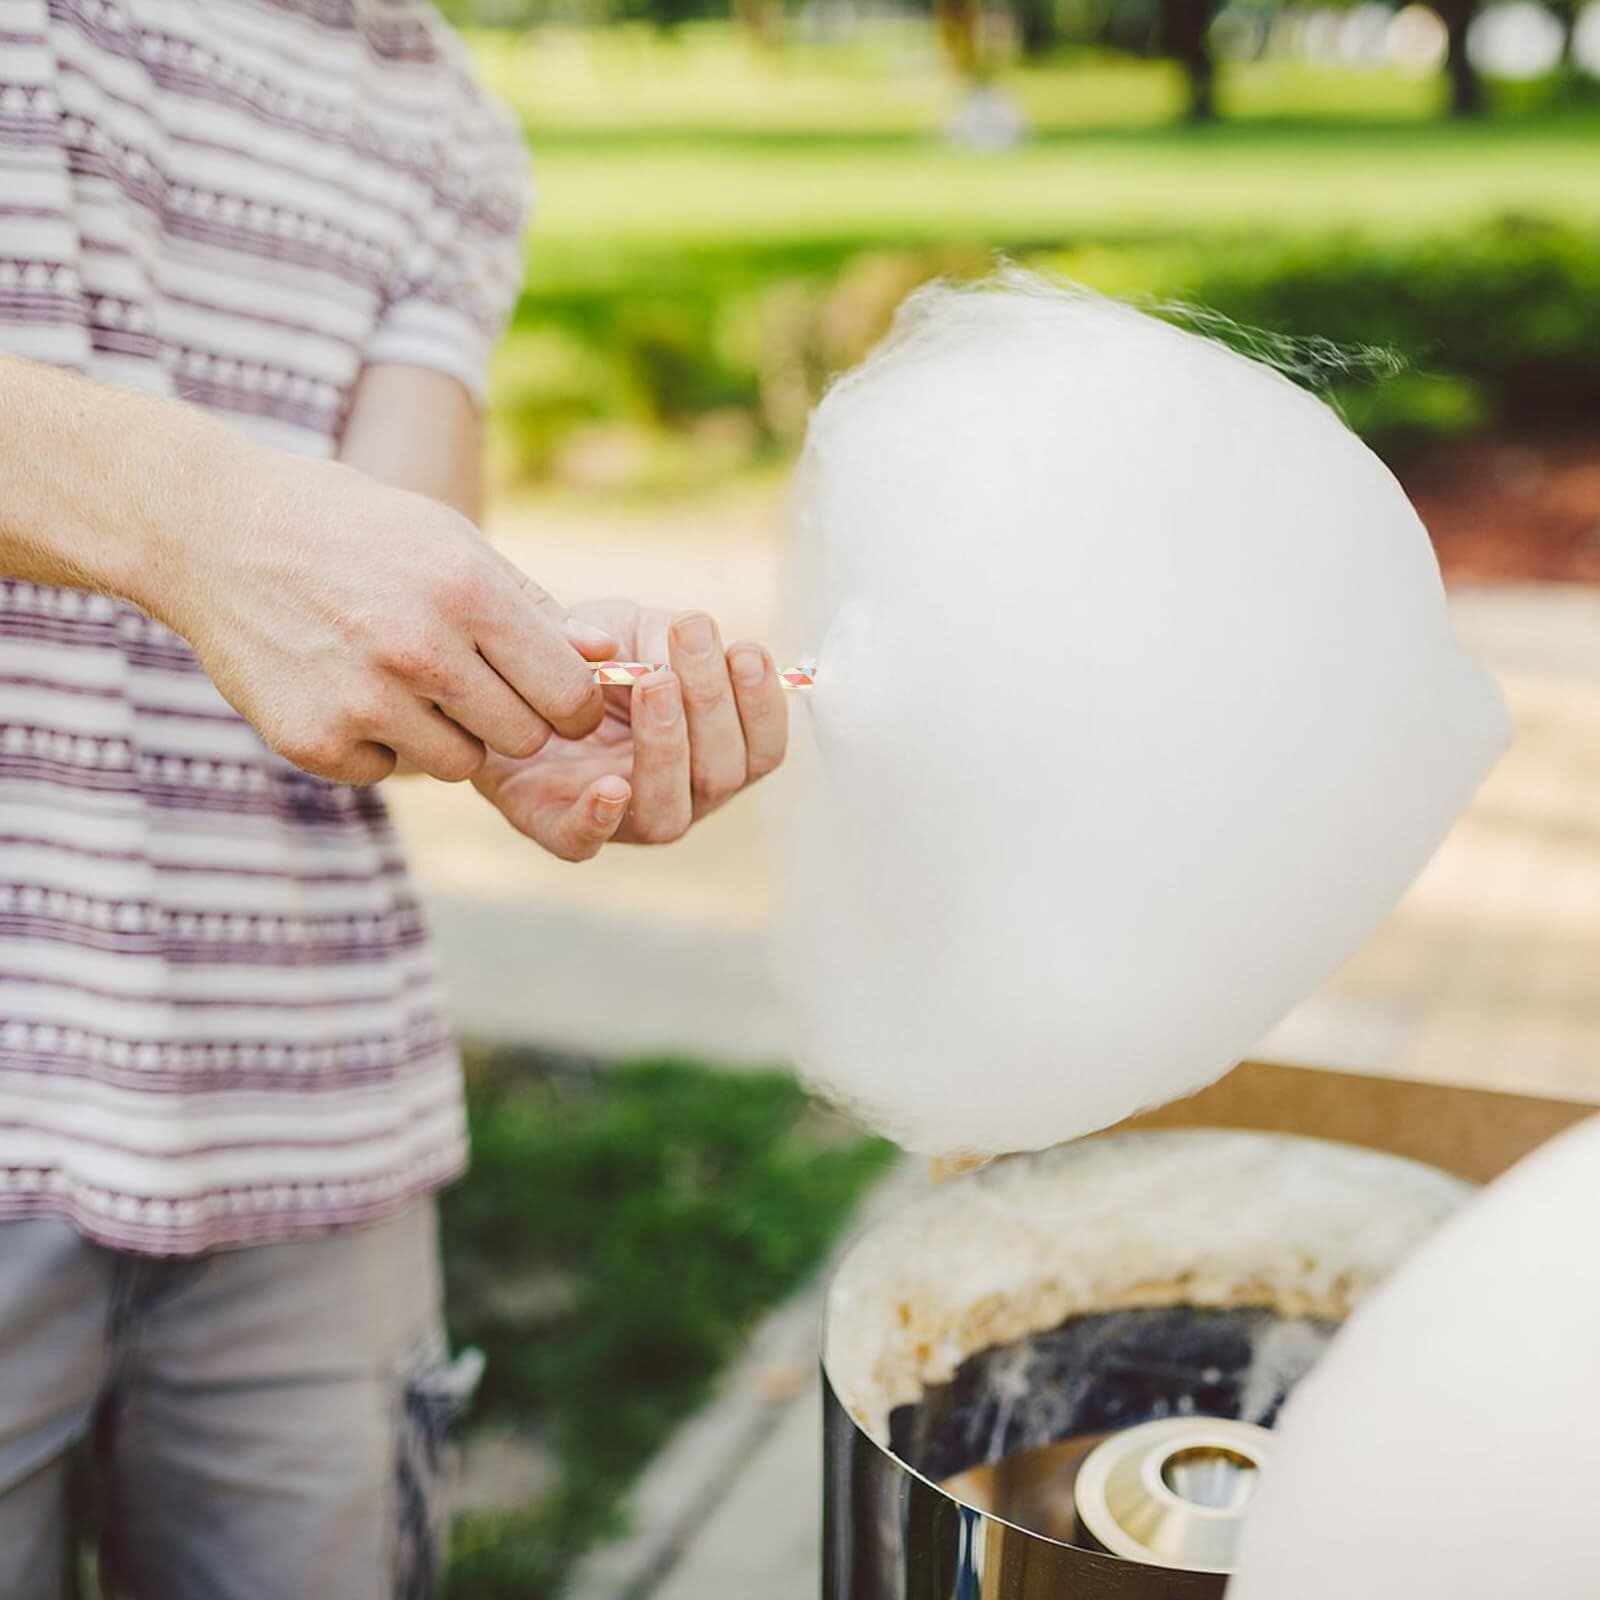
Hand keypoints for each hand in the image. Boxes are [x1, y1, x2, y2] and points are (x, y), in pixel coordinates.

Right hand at [145, 449, 614, 785]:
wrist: (219, 534)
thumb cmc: (361, 536)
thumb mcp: (453, 543)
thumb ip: (534, 611)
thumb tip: (609, 663)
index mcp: (469, 592)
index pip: (571, 695)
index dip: (573, 703)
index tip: (555, 696)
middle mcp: (420, 650)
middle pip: (524, 738)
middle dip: (513, 718)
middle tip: (473, 683)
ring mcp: (363, 700)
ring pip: (461, 763)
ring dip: (449, 733)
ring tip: (406, 679)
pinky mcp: (314, 741)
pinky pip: (389, 772)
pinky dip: (378, 744)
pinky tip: (347, 688)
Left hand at [471, 599, 787, 860]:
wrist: (501, 687)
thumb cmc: (586, 662)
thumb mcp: (624, 629)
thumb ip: (653, 633)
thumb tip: (674, 635)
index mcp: (712, 753)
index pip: (760, 750)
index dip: (763, 706)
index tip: (746, 649)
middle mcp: (681, 795)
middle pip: (722, 775)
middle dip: (712, 704)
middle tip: (690, 640)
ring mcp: (623, 819)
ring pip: (667, 814)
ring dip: (668, 747)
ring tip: (655, 683)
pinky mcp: (556, 827)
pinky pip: (582, 842)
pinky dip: (598, 819)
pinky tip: (610, 786)